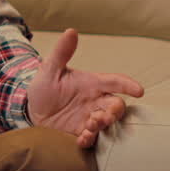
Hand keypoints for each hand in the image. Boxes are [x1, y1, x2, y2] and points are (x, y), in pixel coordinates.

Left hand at [28, 28, 144, 147]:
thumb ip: (61, 53)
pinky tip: (81, 138)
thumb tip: (71, 31)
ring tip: (91, 125)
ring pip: (107, 123)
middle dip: (115, 111)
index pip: (115, 82)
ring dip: (103, 125)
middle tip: (104, 115)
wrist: (30, 111)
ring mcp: (90, 118)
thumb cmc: (44, 88)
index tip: (139, 91)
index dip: (128, 85)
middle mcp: (95, 101)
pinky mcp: (82, 133)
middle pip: (116, 106)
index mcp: (92, 84)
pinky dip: (89, 139)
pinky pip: (92, 139)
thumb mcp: (50, 70)